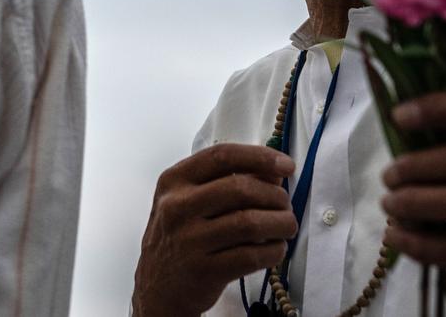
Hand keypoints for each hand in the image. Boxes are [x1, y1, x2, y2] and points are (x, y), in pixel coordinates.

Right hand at [132, 144, 296, 316]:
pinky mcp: (203, 271)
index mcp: (174, 180)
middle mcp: (177, 207)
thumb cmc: (180, 237)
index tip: (287, 165)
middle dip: (275, 195)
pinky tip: (276, 248)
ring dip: (279, 223)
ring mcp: (188, 240)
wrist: (158, 288)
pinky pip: (250, 256)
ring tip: (287, 226)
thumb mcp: (189, 201)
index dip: (260, 156)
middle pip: (240, 188)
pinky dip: (273, 251)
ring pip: (249, 222)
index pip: (223, 156)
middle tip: (286, 205)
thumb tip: (274, 172)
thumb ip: (227, 181)